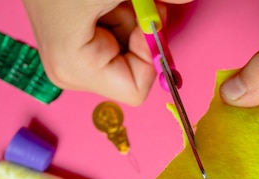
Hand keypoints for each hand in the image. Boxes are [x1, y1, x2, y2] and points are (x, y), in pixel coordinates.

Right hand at [20, 0, 191, 105]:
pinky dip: (121, 17)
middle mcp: (70, 72)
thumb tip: (188, 0)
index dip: (148, 53)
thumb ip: (160, 1)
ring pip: (126, 52)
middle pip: (132, 71)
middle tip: (130, 3)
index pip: (136, 89)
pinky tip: (105, 1)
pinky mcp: (73, 45)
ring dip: (131, 21)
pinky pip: (115, 39)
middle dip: (140, 35)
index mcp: (76, 69)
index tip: (143, 19)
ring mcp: (70, 60)